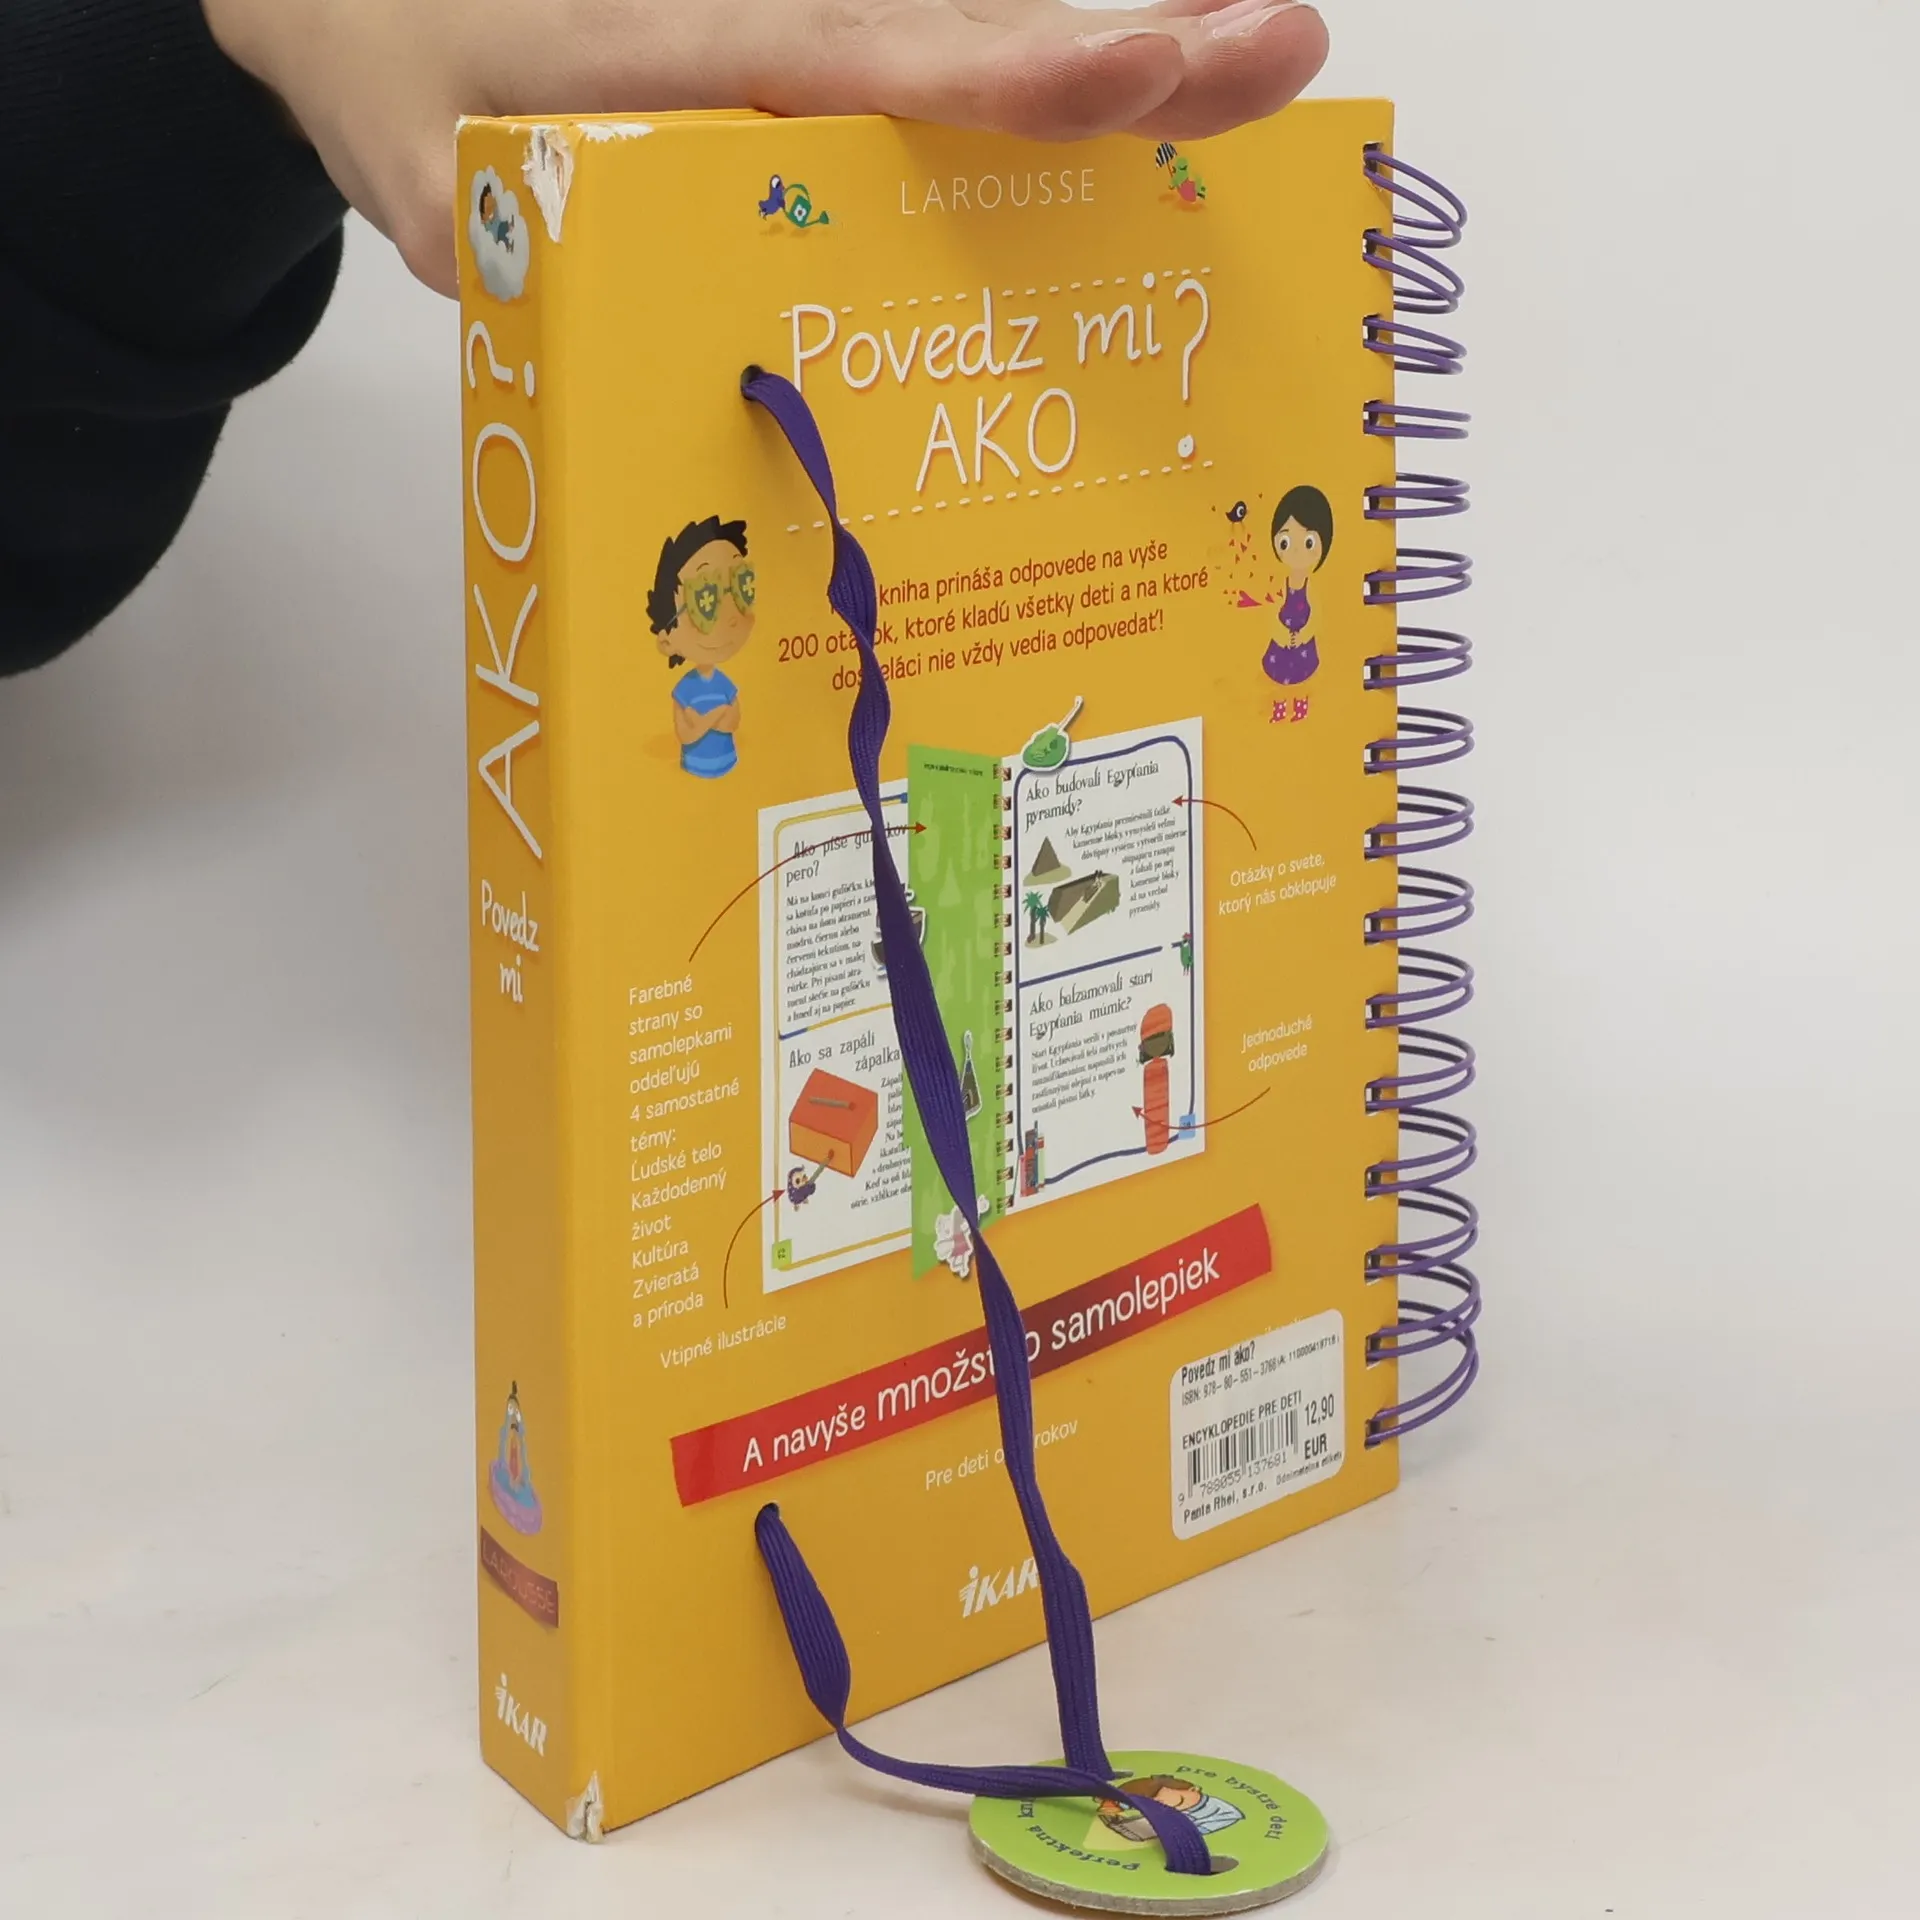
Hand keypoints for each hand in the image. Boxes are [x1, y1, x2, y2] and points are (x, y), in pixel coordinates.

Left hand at [202, 0, 1326, 295]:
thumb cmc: (413, 82)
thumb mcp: (455, 190)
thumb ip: (558, 257)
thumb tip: (666, 351)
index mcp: (695, 52)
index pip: (881, 63)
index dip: (1019, 77)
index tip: (1145, 64)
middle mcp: (780, 40)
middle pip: (978, 41)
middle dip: (1132, 53)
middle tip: (1282, 51)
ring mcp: (806, 53)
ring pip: (979, 50)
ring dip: (1118, 64)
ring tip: (1252, 69)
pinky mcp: (808, 74)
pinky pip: (935, 84)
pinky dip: (1036, 99)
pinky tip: (1141, 108)